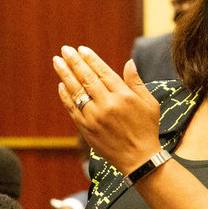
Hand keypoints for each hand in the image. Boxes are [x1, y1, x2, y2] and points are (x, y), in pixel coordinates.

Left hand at [53, 46, 160, 174]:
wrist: (138, 159)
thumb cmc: (147, 129)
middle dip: (74, 62)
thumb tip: (128, 62)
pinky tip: (61, 84)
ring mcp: (94, 117)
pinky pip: (72, 108)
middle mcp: (108, 104)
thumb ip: (136, 82)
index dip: (91, 59)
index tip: (81, 49)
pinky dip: (65, 95)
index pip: (103, 72)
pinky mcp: (86, 128)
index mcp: (124, 96)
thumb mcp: (149, 103)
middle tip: (64, 50)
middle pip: (86, 78)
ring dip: (65, 75)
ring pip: (76, 91)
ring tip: (57, 62)